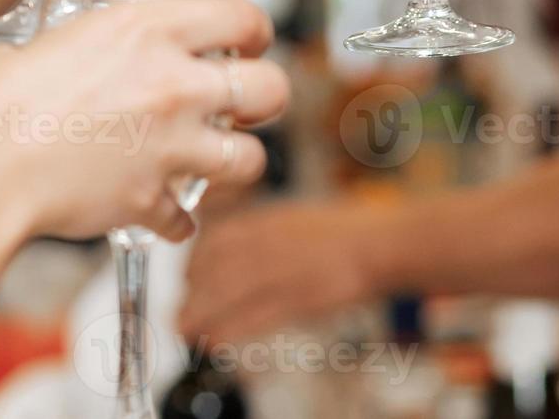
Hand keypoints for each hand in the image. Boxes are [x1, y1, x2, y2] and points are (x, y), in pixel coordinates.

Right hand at [0, 0, 287, 243]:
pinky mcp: (148, 199)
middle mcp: (172, 85)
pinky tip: (159, 206)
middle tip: (249, 97)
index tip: (249, 40)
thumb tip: (129, 38)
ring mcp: (167, 146)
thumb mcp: (60, 31)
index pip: (245, 16)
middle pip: (271, 88)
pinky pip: (185, 218)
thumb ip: (114, 35)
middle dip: (265, 94)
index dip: (255, 30)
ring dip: (236, 158)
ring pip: (250, 158)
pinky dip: (174, 218)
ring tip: (217, 154)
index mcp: (149, 30)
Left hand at [177, 201, 386, 342]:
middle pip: (211, 272)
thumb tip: (225, 250)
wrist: (379, 244)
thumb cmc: (341, 232)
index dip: (192, 267)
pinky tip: (216, 342)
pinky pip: (253, 317)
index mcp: (264, 221)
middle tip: (179, 316)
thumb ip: (258, 231)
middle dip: (190, 297)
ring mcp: (281, 270)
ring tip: (188, 333)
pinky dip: (229, 331)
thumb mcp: (292, 216)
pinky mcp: (298, 298)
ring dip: (199, 318)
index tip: (187, 283)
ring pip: (225, 295)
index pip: (212, 243)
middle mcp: (266, 243)